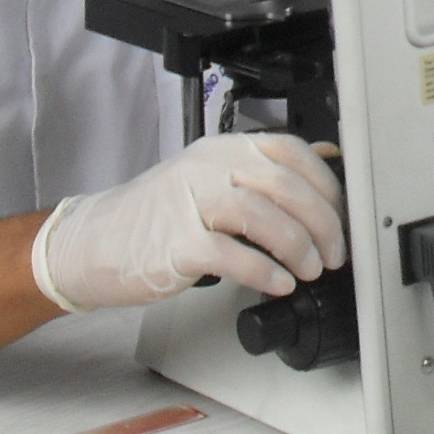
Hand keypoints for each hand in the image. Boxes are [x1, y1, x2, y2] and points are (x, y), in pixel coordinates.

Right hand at [31, 132, 345, 311]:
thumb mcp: (211, 177)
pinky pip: (232, 254)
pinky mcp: (176, 244)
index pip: (291, 152)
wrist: (91, 243)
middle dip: (322, 222)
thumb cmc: (155, 216)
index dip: (326, 184)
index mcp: (223, 150)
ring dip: (298, 247)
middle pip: (284, 185)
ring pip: (263, 215)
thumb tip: (325, 158)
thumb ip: (263, 169)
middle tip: (334, 252)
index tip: (342, 213)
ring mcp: (190, 204)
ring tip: (309, 269)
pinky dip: (264, 270)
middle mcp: (208, 169)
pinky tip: (278, 283)